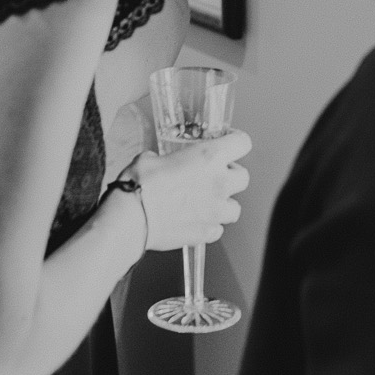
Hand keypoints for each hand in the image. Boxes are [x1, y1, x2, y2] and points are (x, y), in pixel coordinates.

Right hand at [129, 130, 251, 250]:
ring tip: (207, 202)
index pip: (242, 142)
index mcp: (208, 157)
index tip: (228, 143)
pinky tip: (196, 221)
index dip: (236, 141)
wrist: (130, 219)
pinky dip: (210, 226)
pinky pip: (218, 230)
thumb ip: (163, 159)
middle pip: (244, 177)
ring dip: (224, 203)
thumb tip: (157, 162)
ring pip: (235, 208)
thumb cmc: (138, 186)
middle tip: (215, 175)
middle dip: (231, 175)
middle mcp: (218, 183)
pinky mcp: (206, 233)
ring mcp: (215, 211)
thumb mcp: (149, 158)